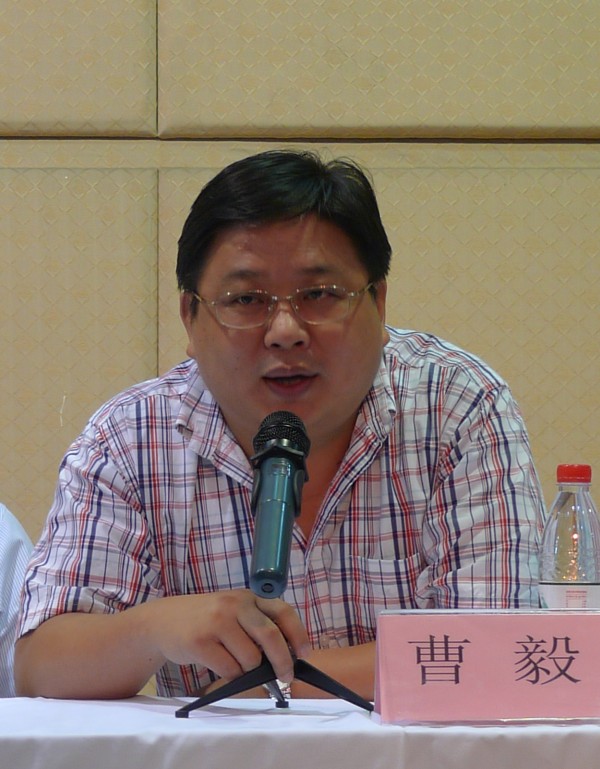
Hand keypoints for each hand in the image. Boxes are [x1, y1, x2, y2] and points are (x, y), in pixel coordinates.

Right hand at [147, 589, 309, 683]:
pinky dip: (230, 674)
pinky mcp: (201, 641)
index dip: (298, 634)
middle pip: (271, 637)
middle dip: (283, 662)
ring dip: (249, 670)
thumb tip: (286, 657)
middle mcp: (236, 605)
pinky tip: (218, 664)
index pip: (283, 612)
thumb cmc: (207, 620)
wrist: (163, 621)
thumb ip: (257, 625)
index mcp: (248, 597)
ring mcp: (218, 622)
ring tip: (234, 662)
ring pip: (251, 659)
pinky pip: (229, 669)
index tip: (305, 654)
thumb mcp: (234, 612)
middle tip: (285, 677)